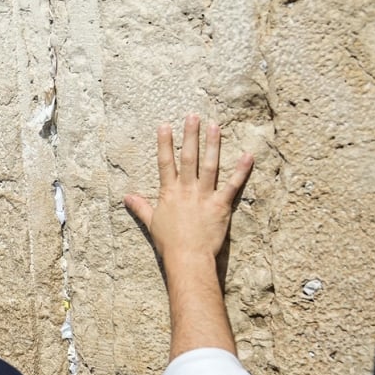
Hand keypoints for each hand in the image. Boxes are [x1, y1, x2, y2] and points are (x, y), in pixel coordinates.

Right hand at [124, 115, 252, 268]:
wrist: (187, 258)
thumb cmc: (169, 243)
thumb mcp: (152, 223)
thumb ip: (141, 207)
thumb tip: (127, 197)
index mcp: (169, 193)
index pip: (165, 163)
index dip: (165, 143)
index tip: (165, 125)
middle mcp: (186, 190)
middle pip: (188, 158)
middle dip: (190, 135)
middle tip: (193, 116)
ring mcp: (204, 196)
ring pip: (209, 166)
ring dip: (212, 145)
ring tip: (215, 126)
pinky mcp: (221, 206)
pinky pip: (233, 185)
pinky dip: (241, 171)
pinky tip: (247, 155)